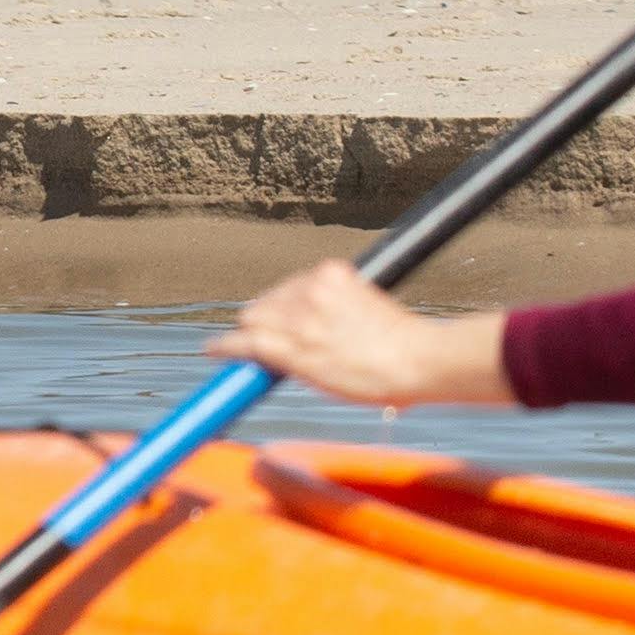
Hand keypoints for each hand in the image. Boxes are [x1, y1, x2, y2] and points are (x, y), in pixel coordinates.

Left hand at [206, 262, 511, 409]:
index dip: (279, 306)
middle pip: (266, 302)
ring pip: (253, 321)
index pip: (290, 287)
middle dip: (264, 320)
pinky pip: (246, 344)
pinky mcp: (291, 347)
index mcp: (333, 274)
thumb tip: (329, 328)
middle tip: (264, 338)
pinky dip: (226, 349)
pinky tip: (215, 353)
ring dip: (250, 336)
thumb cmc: (406, 344)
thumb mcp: (370, 307)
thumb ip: (342, 308)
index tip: (275, 317)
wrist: (419, 360)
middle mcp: (310, 289)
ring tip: (239, 351)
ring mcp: (299, 318)